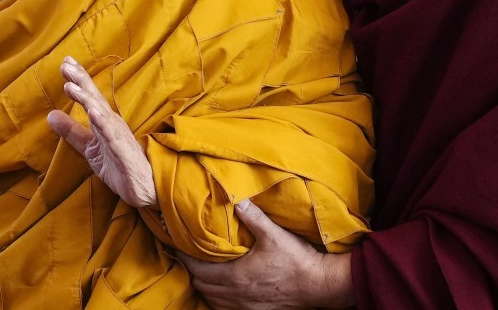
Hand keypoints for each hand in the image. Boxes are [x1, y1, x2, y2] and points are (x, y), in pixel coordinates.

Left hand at [46, 56, 156, 207]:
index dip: (78, 79)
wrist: (143, 188)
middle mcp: (112, 122)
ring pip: (101, 112)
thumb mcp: (89, 147)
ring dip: (86, 98)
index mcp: (104, 120)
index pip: (89, 96)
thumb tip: (50, 115)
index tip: (65, 62)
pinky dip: (102, 121)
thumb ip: (71, 131)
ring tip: (71, 85)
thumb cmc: (119, 164)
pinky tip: (92, 111)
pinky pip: (111, 134)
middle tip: (66, 63)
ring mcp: (118, 134)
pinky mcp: (122, 149)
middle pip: (95, 97)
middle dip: (81, 79)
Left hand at [176, 198, 353, 308]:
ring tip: (204, 270)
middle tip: (191, 255)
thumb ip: (253, 217)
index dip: (186, 258)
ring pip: (212, 299)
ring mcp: (245, 306)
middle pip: (202, 286)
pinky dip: (218, 299)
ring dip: (205, 286)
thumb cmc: (296, 260)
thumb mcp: (273, 234)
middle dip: (193, 271)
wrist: (319, 285)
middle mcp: (236, 294)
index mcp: (236, 275)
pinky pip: (226, 309)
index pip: (198, 270)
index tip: (178, 247)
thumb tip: (237, 199)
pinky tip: (223, 289)